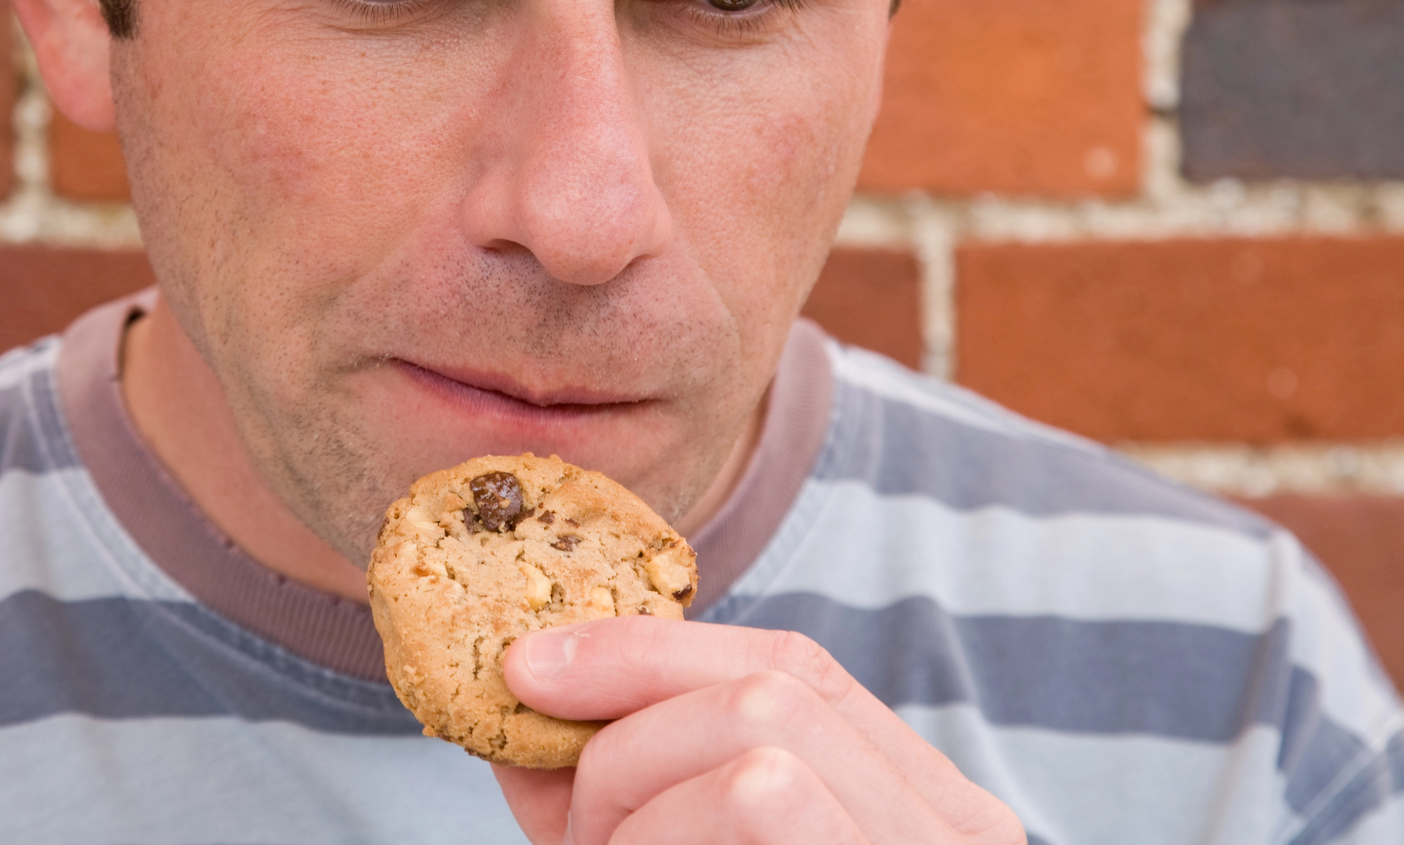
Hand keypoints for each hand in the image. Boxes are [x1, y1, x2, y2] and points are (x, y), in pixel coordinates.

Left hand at [492, 616, 1024, 844]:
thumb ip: (604, 794)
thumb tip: (512, 700)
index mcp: (916, 803)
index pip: (794, 668)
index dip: (647, 648)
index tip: (526, 666)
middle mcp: (961, 831)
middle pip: (772, 691)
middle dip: (630, 742)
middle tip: (575, 829)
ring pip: (759, 755)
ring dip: (636, 807)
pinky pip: (760, 804)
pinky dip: (653, 842)